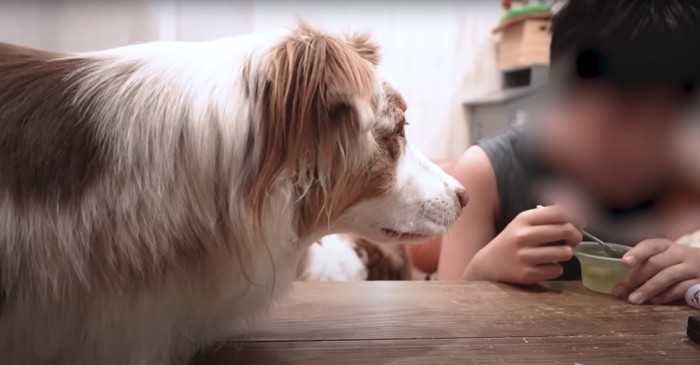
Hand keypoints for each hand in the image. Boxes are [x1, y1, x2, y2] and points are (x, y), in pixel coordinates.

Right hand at [463, 204, 583, 283]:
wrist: (488, 264)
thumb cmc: (512, 241)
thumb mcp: (524, 223)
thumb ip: (548, 215)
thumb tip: (576, 208)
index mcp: (523, 219)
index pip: (560, 212)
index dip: (576, 216)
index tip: (580, 223)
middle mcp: (523, 236)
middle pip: (566, 230)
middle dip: (576, 235)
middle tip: (573, 239)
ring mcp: (525, 256)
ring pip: (565, 252)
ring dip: (565, 253)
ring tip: (556, 253)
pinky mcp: (527, 274)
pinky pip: (556, 270)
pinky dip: (555, 268)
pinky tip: (544, 266)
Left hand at [614, 239, 699, 303]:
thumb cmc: (678, 263)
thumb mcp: (665, 258)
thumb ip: (647, 264)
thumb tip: (622, 281)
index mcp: (667, 246)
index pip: (651, 245)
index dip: (637, 253)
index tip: (624, 262)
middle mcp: (680, 254)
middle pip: (656, 263)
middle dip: (635, 278)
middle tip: (620, 290)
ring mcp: (691, 268)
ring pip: (668, 276)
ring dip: (648, 288)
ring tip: (633, 299)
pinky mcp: (699, 282)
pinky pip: (682, 288)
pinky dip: (666, 295)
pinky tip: (654, 301)